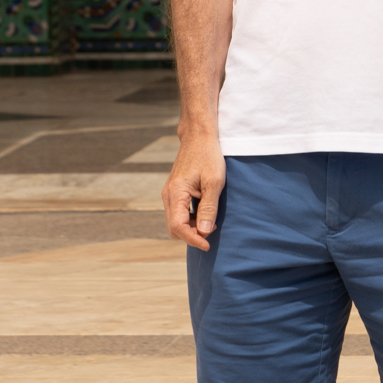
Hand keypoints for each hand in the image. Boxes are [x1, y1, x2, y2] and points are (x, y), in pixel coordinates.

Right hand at [163, 131, 225, 250]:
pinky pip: (178, 213)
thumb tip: (205, 232)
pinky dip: (190, 218)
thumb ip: (209, 208)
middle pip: (174, 228)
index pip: (178, 227)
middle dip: (191, 235)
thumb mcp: (214, 183)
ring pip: (175, 221)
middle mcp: (168, 195)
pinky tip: (205, 213)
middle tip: (212, 231)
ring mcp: (170, 193)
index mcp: (175, 193)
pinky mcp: (174, 191)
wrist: (199, 136)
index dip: (193, 239)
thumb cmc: (208, 156)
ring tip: (211, 221)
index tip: (208, 245)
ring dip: (192, 227)